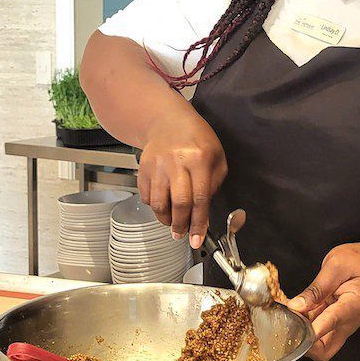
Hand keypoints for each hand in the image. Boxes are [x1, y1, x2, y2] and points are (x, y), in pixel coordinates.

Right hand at [137, 110, 226, 248]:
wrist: (168, 121)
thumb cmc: (197, 139)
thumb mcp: (217, 157)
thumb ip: (214, 184)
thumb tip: (204, 211)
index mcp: (199, 159)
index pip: (200, 199)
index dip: (198, 223)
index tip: (196, 239)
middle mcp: (176, 162)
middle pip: (178, 203)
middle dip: (180, 225)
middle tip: (181, 234)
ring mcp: (157, 165)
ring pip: (158, 203)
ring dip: (165, 219)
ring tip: (172, 221)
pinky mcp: (143, 168)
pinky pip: (146, 196)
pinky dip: (153, 206)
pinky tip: (162, 204)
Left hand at [287, 241, 359, 360]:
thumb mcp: (336, 265)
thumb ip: (317, 288)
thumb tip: (295, 306)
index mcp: (353, 306)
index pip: (331, 323)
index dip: (311, 329)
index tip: (293, 327)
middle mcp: (348, 323)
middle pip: (324, 351)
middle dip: (303, 344)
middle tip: (289, 322)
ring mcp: (341, 326)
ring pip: (318, 345)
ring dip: (301, 334)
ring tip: (287, 314)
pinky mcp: (334, 323)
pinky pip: (317, 333)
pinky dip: (303, 325)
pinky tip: (294, 311)